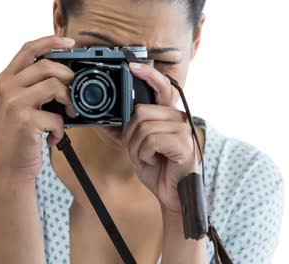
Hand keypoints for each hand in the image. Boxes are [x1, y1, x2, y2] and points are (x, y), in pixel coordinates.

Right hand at [0, 35, 76, 183]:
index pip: (28, 49)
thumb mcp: (18, 105)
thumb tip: (64, 74)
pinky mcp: (25, 121)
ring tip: (68, 114)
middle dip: (69, 76)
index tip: (70, 43)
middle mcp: (6, 88)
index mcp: (5, 80)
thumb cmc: (18, 136)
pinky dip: (61, 129)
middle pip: (47, 65)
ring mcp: (14, 103)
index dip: (51, 41)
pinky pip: (56, 117)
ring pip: (54, 85)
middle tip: (75, 91)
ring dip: (68, 100)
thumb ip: (32, 86)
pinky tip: (54, 137)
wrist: (8, 167)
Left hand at [122, 62, 199, 214]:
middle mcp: (178, 118)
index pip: (161, 87)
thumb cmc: (158, 169)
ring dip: (136, 148)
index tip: (132, 65)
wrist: (172, 194)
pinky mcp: (183, 143)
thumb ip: (127, 130)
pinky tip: (153, 162)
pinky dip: (144, 154)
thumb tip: (104, 119)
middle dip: (130, 135)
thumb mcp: (137, 147)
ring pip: (142, 127)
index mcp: (169, 115)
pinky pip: (150, 140)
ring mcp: (182, 130)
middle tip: (138, 151)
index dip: (148, 74)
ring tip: (147, 158)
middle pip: (141, 112)